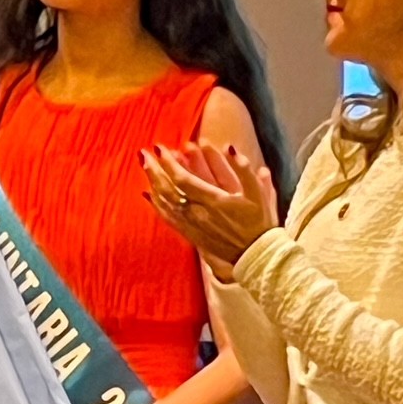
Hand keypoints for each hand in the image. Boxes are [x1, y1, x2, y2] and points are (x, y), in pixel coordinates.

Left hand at [142, 142, 279, 276]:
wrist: (254, 256)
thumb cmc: (258, 223)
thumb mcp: (258, 194)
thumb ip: (244, 170)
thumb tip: (229, 148)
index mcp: (214, 201)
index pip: (183, 180)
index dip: (169, 164)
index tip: (160, 149)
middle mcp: (198, 214)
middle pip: (168, 190)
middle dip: (154, 170)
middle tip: (144, 154)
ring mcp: (192, 225)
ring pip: (165, 203)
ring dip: (153, 183)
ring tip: (145, 167)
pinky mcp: (191, 234)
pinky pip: (169, 219)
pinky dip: (156, 205)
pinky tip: (148, 195)